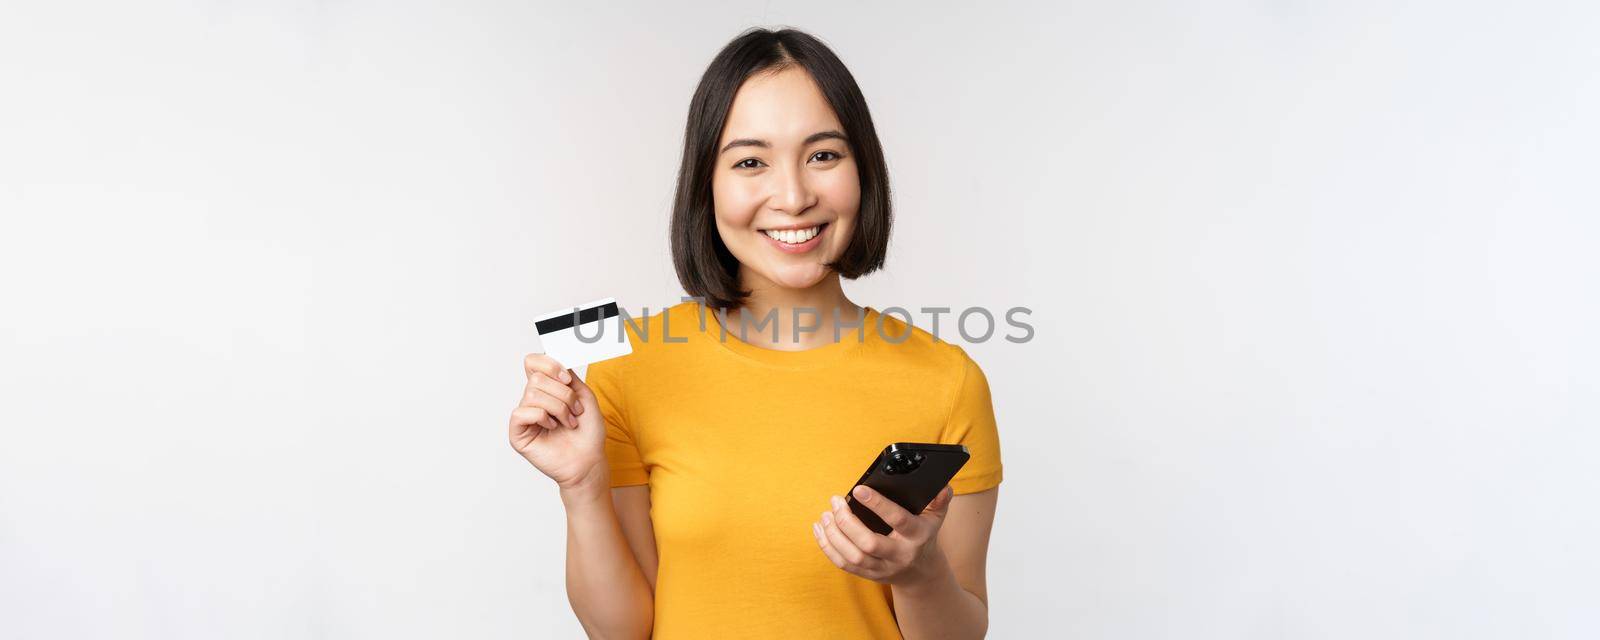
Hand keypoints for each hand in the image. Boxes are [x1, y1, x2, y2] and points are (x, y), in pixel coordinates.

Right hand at [508, 353, 606, 492]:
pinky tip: (552, 428)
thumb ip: (568, 375)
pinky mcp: (517, 433)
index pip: (533, 362)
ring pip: (533, 394)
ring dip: (558, 408)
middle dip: (563, 394)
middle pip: (536, 377)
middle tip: (575, 410)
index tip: (567, 378)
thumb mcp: (584, 396)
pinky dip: (542, 417)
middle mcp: (532, 399)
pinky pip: (522, 412)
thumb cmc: (588, 432)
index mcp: (546, 388)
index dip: (549, 364)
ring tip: (568, 422)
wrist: (589, 459)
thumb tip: (552, 358)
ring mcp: (524, 416)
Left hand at [811, 485, 955, 586]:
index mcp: (916, 536)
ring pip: (852, 556)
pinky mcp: (867, 575)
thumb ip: (939, 501)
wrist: (920, 572)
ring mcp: (882, 568)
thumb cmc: (923, 535)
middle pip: (868, 543)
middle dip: (847, 522)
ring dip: (834, 534)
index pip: (898, 520)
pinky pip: (843, 564)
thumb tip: (942, 486)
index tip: (858, 489)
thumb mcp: (935, 518)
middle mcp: (899, 555)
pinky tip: (820, 529)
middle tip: (836, 501)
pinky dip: (827, 547)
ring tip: (826, 514)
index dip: (878, 505)